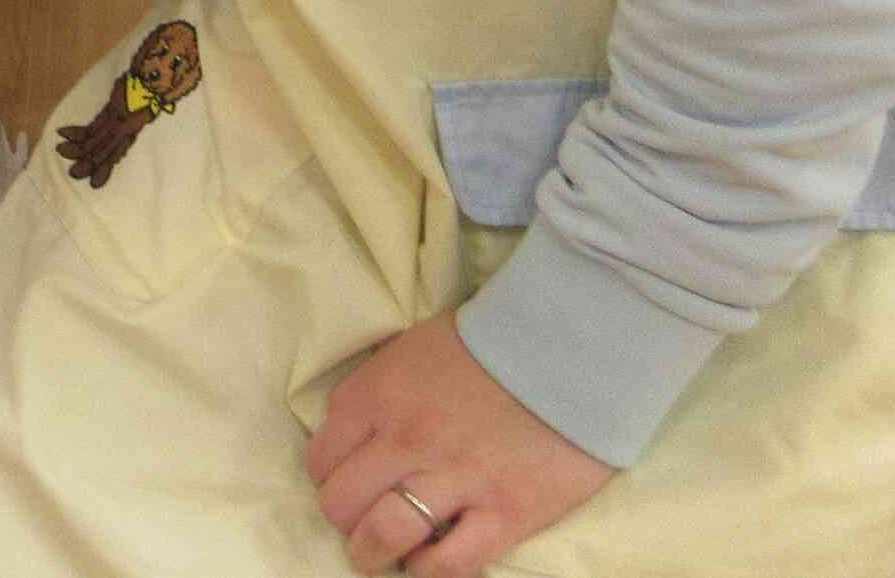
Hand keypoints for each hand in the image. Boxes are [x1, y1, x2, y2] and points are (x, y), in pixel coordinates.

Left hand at [305, 313, 613, 573]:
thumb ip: (379, 390)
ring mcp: (455, 478)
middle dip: (345, 519)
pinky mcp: (504, 512)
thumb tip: (353, 431)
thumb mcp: (412, 349)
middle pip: (342, 502)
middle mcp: (406, 438)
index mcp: (379, 393)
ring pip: (384, 536)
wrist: (573, 348)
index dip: (328, 477)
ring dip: (372, 554)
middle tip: (360, 522)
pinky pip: (448, 564)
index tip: (343, 482)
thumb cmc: (490, 341)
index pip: (322, 456)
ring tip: (380, 556)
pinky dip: (427, 571)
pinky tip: (428, 561)